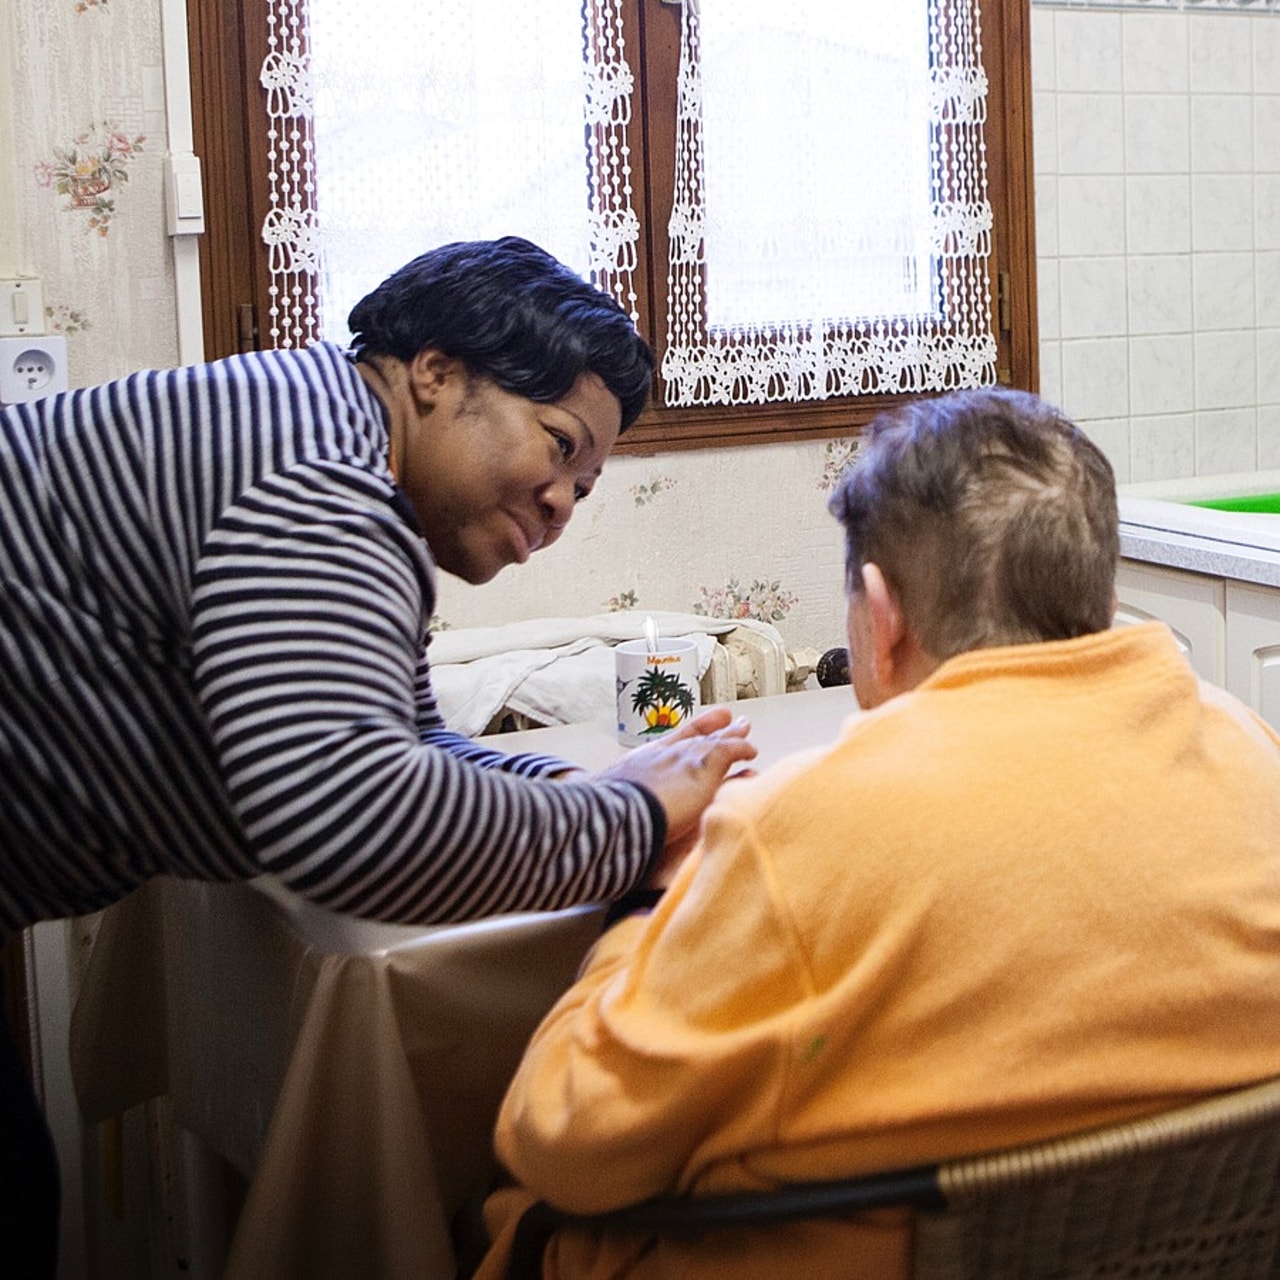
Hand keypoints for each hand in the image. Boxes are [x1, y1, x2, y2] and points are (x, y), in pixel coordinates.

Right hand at [597, 707, 756, 874]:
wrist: (617, 815)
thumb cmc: (608, 816)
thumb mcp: (606, 797)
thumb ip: (610, 795)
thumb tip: (591, 800)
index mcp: (643, 761)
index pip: (671, 742)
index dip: (686, 734)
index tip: (696, 730)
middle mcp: (665, 753)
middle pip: (695, 737)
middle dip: (712, 728)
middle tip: (727, 719)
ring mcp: (684, 758)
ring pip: (714, 741)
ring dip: (731, 735)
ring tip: (744, 728)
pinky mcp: (704, 767)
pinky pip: (730, 750)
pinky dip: (741, 749)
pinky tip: (751, 750)